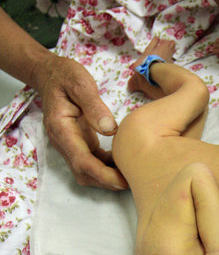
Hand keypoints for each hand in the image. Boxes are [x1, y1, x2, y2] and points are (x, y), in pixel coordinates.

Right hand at [32, 53, 126, 189]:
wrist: (50, 74)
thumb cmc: (65, 76)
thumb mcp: (80, 83)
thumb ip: (94, 106)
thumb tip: (110, 129)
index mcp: (61, 129)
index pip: (81, 161)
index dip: (102, 174)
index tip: (121, 180)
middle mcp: (63, 141)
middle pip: (83, 172)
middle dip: (106, 181)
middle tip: (132, 181)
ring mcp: (70, 144)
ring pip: (87, 171)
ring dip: (107, 177)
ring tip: (130, 175)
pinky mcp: (79, 142)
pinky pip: (92, 161)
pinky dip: (106, 166)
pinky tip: (123, 161)